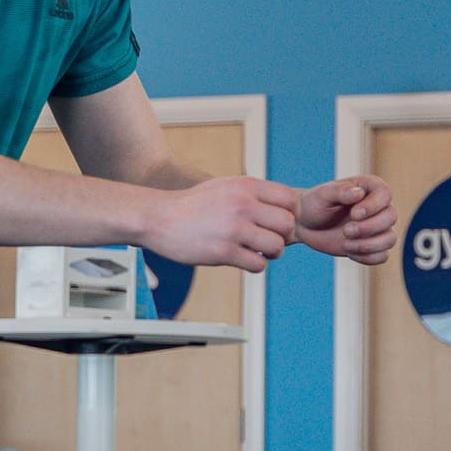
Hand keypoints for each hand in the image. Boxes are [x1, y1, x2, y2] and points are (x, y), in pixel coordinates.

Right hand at [147, 173, 301, 272]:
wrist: (158, 217)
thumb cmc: (193, 204)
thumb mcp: (225, 186)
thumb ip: (253, 193)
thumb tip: (283, 204)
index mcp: (246, 186)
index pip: (290, 200)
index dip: (291, 214)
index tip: (278, 223)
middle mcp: (243, 204)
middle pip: (288, 224)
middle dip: (283, 236)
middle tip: (269, 239)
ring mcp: (234, 228)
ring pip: (277, 246)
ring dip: (272, 253)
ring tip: (258, 251)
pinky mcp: (224, 252)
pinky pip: (259, 264)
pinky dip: (256, 265)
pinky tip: (243, 259)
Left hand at [295, 175, 397, 266]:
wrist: (305, 224)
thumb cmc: (314, 204)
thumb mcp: (323, 194)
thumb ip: (340, 191)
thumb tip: (359, 193)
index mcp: (369, 188)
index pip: (385, 194)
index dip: (373, 206)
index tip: (354, 214)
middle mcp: (377, 207)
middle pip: (391, 217)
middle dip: (369, 228)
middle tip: (346, 231)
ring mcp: (377, 228)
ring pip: (390, 239)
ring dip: (368, 245)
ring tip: (346, 244)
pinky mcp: (373, 246)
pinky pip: (382, 256)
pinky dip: (367, 258)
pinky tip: (349, 251)